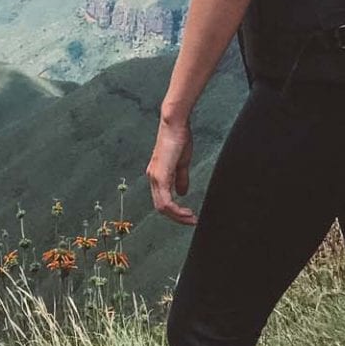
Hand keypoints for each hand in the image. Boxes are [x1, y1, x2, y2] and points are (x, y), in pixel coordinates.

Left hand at [147, 111, 196, 225]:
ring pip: (162, 207)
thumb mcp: (182, 163)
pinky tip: (185, 212)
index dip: (175, 211)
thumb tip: (182, 192)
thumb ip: (181, 178)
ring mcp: (155, 177)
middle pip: (160, 207)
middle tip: (191, 221)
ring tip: (190, 218)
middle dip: (177, 217)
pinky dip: (176, 210)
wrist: (175, 124)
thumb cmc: (178, 138)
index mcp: (157, 175)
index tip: (188, 215)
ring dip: (177, 216)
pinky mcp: (160, 176)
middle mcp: (153, 178)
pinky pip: (165, 200)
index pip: (162, 200)